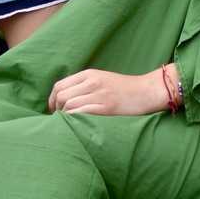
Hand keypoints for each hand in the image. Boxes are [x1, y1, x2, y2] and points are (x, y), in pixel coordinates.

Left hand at [49, 66, 168, 116]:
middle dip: (56, 109)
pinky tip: (76, 125)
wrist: (147, 91)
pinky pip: (81, 113)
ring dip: (64, 116)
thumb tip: (67, 97)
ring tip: (67, 123)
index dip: (52, 99)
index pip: (60, 85)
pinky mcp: (106, 107)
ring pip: (68, 105)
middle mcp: (92, 82)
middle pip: (61, 96)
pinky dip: (73, 120)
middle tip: (59, 118)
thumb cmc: (126, 88)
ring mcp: (99, 94)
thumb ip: (86, 84)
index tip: (53, 108)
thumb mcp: (103, 79)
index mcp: (89, 74)